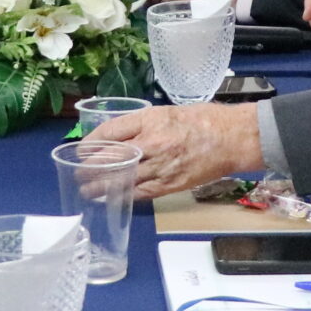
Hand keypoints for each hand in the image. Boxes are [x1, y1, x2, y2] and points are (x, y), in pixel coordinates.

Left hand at [92, 103, 265, 200]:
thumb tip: (117, 137)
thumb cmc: (202, 120)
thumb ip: (142, 124)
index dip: (91, 142)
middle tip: (79, 172)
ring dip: (102, 186)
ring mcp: (161, 166)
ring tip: (88, 190)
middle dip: (91, 167)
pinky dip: (126, 196)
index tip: (81, 149)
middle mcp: (152, 143)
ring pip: (124, 179)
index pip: (110, 132)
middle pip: (112, 158)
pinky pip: (142, 192)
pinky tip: (115, 198)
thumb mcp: (166, 112)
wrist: (232, 138)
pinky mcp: (171, 184)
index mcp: (150, 120)